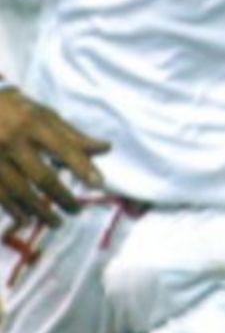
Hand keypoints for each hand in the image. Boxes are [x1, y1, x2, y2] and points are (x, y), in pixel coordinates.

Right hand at [0, 88, 107, 227]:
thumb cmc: (13, 110)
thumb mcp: (43, 114)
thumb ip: (72, 135)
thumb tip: (105, 148)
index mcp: (33, 124)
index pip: (63, 148)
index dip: (81, 166)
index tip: (98, 183)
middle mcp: (13, 141)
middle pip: (42, 176)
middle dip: (62, 196)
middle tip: (77, 211)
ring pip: (20, 191)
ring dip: (40, 210)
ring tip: (57, 222)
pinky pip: (0, 195)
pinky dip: (14, 209)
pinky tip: (26, 219)